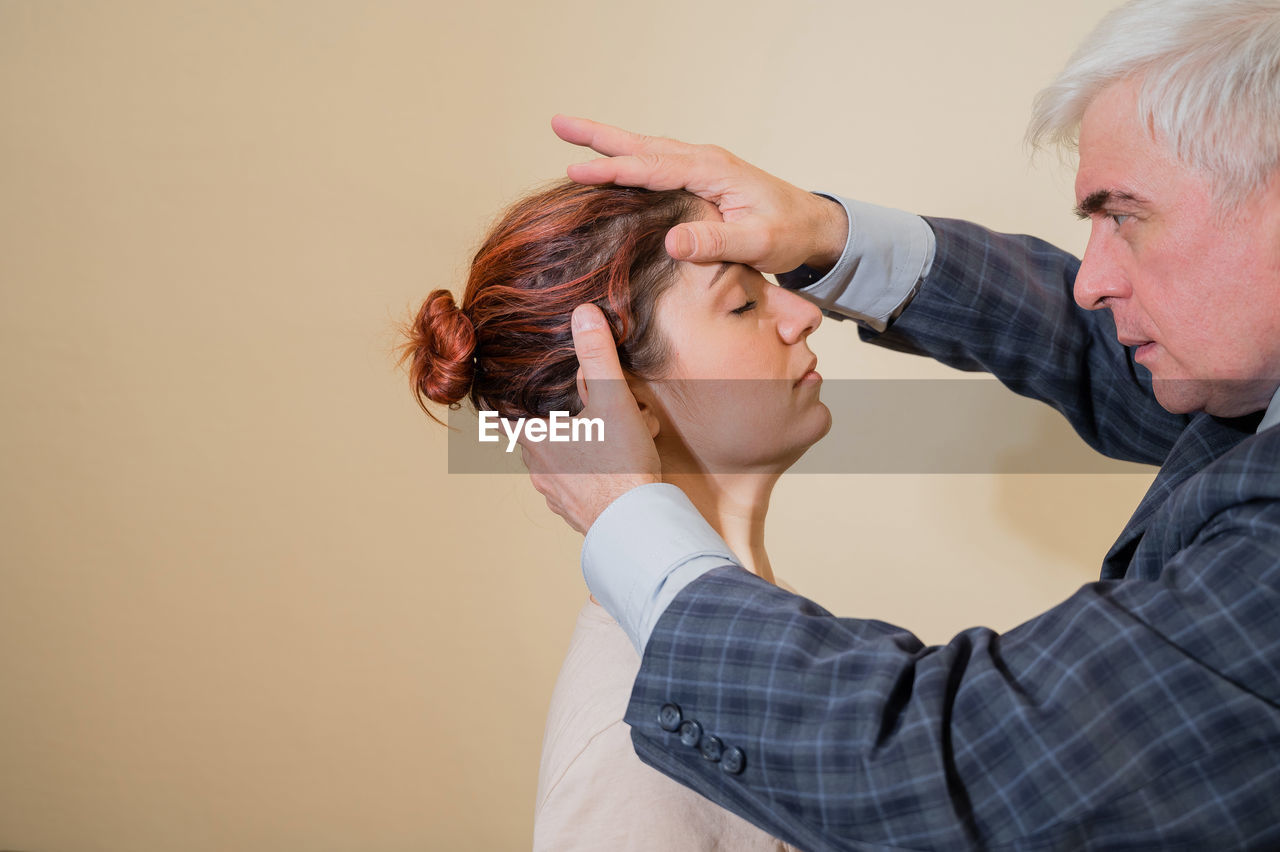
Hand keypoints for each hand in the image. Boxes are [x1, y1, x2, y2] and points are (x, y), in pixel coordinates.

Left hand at [519, 304, 660, 533]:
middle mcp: (537, 468)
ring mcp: (554, 493)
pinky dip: (594, 470)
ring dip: (587, 444)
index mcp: (535, 438)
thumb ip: (597, 356)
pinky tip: (619, 466)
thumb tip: (583, 314)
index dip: (500, 400)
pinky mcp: (574, 511)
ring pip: (562, 457)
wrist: (637, 526)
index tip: (496, 388)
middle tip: (607, 409)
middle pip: (542, 432)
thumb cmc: (620, 464)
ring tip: (624, 437)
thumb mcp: (613, 400)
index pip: (502, 414)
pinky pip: (577, 482)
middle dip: (573, 416)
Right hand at [552, 114, 848, 273]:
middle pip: (642, 146)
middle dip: (599, 137)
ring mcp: (702, 168)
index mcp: (714, 172)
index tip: (578, 170)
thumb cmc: (790, 235)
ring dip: (609, 144)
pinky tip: (611, 164)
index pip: (654, 168)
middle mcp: (704, 161)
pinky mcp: (701, 179)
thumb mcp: (758, 244)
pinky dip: (629, 161)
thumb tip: (672, 241)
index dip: (614, 170)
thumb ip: (717, 244)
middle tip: (558, 123)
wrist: (814, 226)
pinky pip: (657, 165)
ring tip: (571, 136)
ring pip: (647, 151)